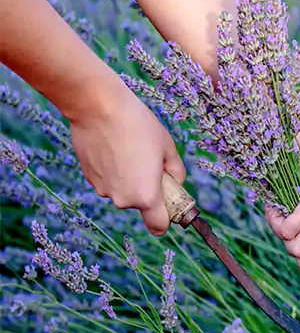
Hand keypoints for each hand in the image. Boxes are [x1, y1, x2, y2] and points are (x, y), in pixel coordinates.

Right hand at [69, 78, 185, 235]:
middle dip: (149, 188)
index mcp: (146, 196)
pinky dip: (114, 170)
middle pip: (141, 203)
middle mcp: (122, 199)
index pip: (158, 226)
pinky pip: (109, 180)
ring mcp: (103, 189)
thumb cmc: (138, 125)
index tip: (170, 206)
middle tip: (150, 161)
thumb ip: (176, 172)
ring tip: (130, 148)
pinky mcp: (89, 177)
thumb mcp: (168, 147)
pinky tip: (114, 146)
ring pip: (124, 190)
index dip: (166, 220)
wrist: (98, 107)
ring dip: (130, 178)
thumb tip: (176, 182)